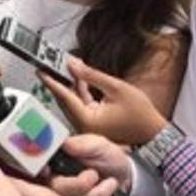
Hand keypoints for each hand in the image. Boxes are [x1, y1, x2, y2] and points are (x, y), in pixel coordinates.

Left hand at [39, 58, 168, 145]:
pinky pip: (82, 104)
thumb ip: (92, 76)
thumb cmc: (140, 114)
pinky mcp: (93, 123)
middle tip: (49, 63)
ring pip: (73, 101)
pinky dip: (80, 91)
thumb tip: (72, 65)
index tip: (40, 70)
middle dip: (58, 80)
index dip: (51, 81)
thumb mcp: (116, 88)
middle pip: (66, 99)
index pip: (64, 97)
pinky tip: (79, 76)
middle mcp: (84, 126)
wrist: (154, 132)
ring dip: (70, 84)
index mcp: (88, 120)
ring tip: (64, 66)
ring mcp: (88, 125)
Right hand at [47, 134, 132, 195]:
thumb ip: (83, 144)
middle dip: (80, 185)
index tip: (48, 172)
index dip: (41, 171)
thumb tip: (65, 144)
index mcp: (59, 159)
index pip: (40, 166)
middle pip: (56, 189)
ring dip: (97, 194)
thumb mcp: (99, 145)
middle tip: (94, 175)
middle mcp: (58, 179)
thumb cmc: (109, 158)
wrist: (126, 178)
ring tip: (111, 183)